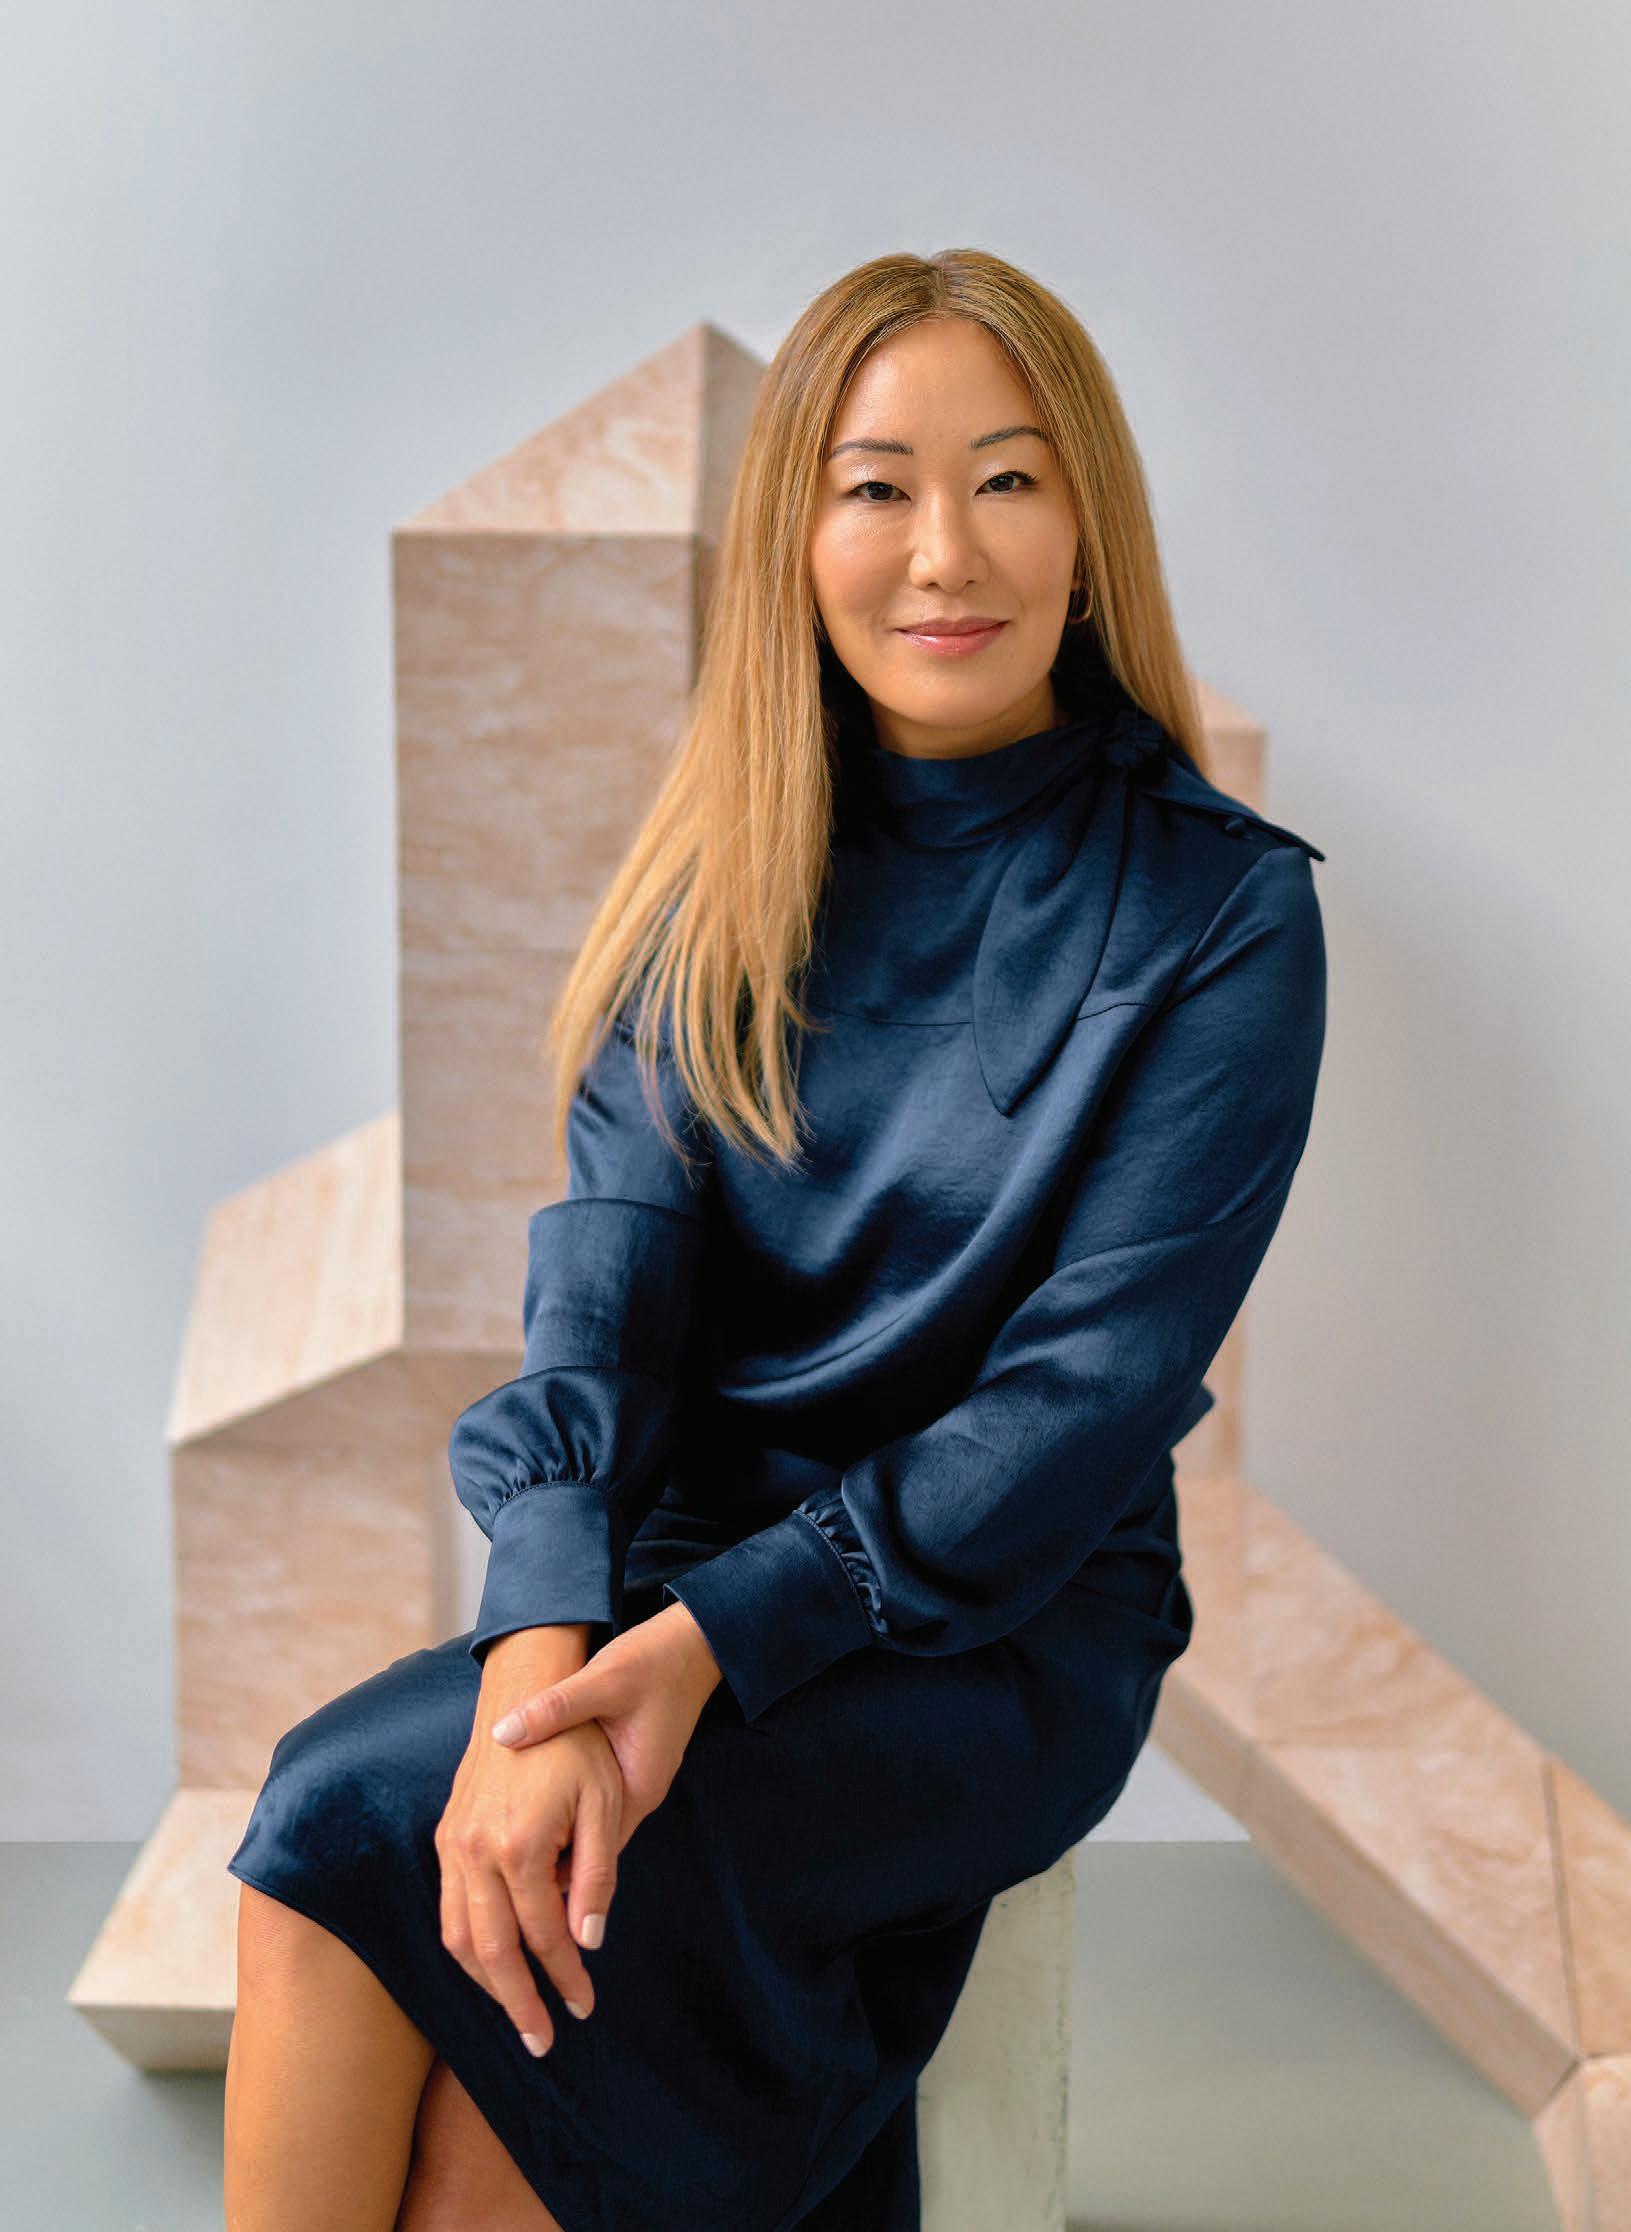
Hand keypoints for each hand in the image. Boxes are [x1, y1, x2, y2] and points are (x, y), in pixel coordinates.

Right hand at [436, 1670, 622, 2056]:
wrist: (526, 1690)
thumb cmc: (578, 1746)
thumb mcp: (606, 1804)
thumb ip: (598, 1874)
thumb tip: (587, 1940)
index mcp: (520, 1845)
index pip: (543, 1935)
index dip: (566, 1978)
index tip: (584, 2006)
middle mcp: (475, 1851)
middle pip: (491, 1951)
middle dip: (517, 2003)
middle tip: (542, 2042)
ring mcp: (452, 1844)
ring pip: (458, 1937)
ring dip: (486, 1983)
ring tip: (517, 2013)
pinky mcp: (444, 1835)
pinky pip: (447, 1908)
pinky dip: (465, 1947)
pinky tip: (491, 1962)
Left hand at [490, 1601, 721, 1851]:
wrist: (693, 1643)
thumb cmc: (654, 1661)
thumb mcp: (604, 1679)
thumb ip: (556, 1707)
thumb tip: (501, 1734)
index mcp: (637, 1788)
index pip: (592, 1856)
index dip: (550, 1868)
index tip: (506, 1869)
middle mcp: (639, 1794)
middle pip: (589, 1848)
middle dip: (548, 1854)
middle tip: (496, 1854)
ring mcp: (635, 1781)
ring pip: (590, 1826)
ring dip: (556, 1829)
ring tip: (506, 1826)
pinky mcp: (629, 1765)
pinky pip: (594, 1801)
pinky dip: (566, 1804)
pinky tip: (534, 1791)